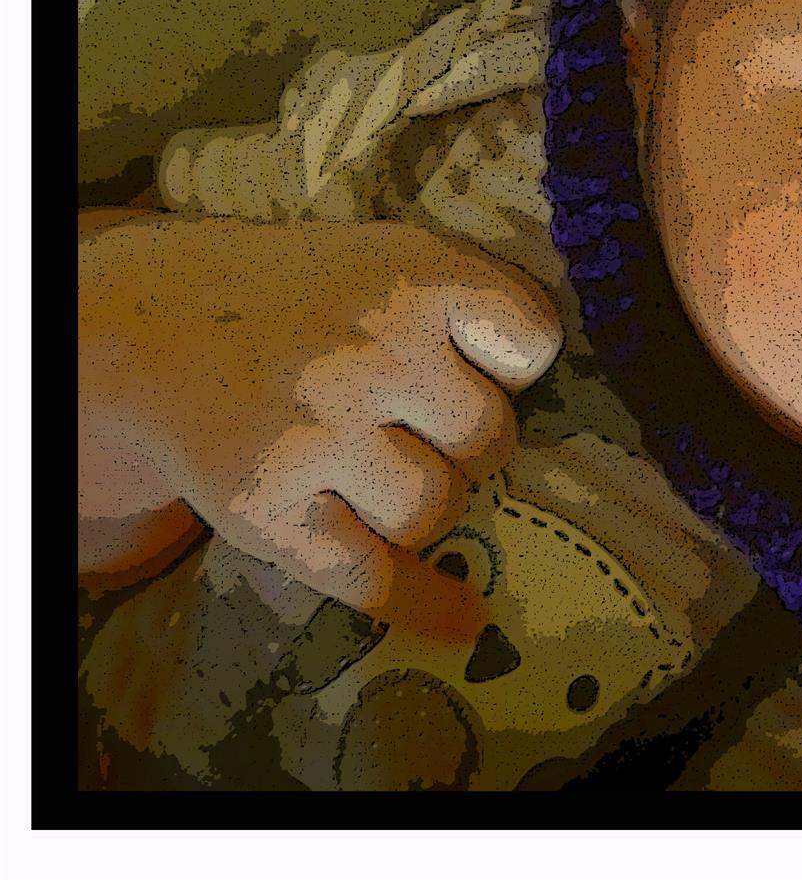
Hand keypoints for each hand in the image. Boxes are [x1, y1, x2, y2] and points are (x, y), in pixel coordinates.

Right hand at [79, 215, 562, 641]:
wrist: (168, 327)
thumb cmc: (314, 301)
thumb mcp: (393, 261)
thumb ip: (469, 308)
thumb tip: (555, 396)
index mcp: (412, 281)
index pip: (530, 341)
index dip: (515, 364)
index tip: (487, 366)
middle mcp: (370, 355)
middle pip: (489, 437)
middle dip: (470, 441)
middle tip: (424, 426)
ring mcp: (318, 436)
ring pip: (439, 508)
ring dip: (431, 502)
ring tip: (389, 472)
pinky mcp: (270, 509)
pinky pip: (375, 577)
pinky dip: (425, 605)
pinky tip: (460, 618)